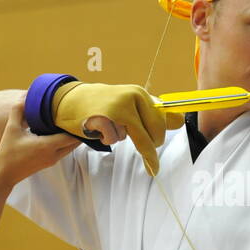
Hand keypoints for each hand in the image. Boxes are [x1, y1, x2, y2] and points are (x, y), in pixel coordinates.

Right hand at [0, 97, 80, 186]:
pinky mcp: (50, 162)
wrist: (5, 174)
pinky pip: (64, 151)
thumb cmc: (7, 152)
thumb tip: (24, 97)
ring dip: (72, 137)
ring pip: (71, 147)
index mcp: (47, 146)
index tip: (77, 114)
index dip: (76, 126)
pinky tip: (60, 132)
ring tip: (69, 123)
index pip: (71, 136)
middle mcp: (54, 154)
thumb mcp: (11, 129)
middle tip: (76, 116)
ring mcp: (53, 160)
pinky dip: (66, 142)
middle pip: (75, 142)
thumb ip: (18, 111)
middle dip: (77, 130)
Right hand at [52, 82, 182, 175]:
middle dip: (148, 148)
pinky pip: (114, 140)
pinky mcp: (104, 119)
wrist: (70, 100)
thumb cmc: (103, 104)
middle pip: (153, 135)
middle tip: (131, 144)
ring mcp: (118, 108)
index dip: (159, 138)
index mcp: (140, 94)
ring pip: (132, 139)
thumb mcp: (130, 104)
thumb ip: (152, 113)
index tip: (159, 155)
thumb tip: (180, 121)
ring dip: (120, 138)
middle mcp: (132, 98)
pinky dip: (106, 139)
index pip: (162, 122)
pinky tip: (98, 127)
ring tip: (107, 125)